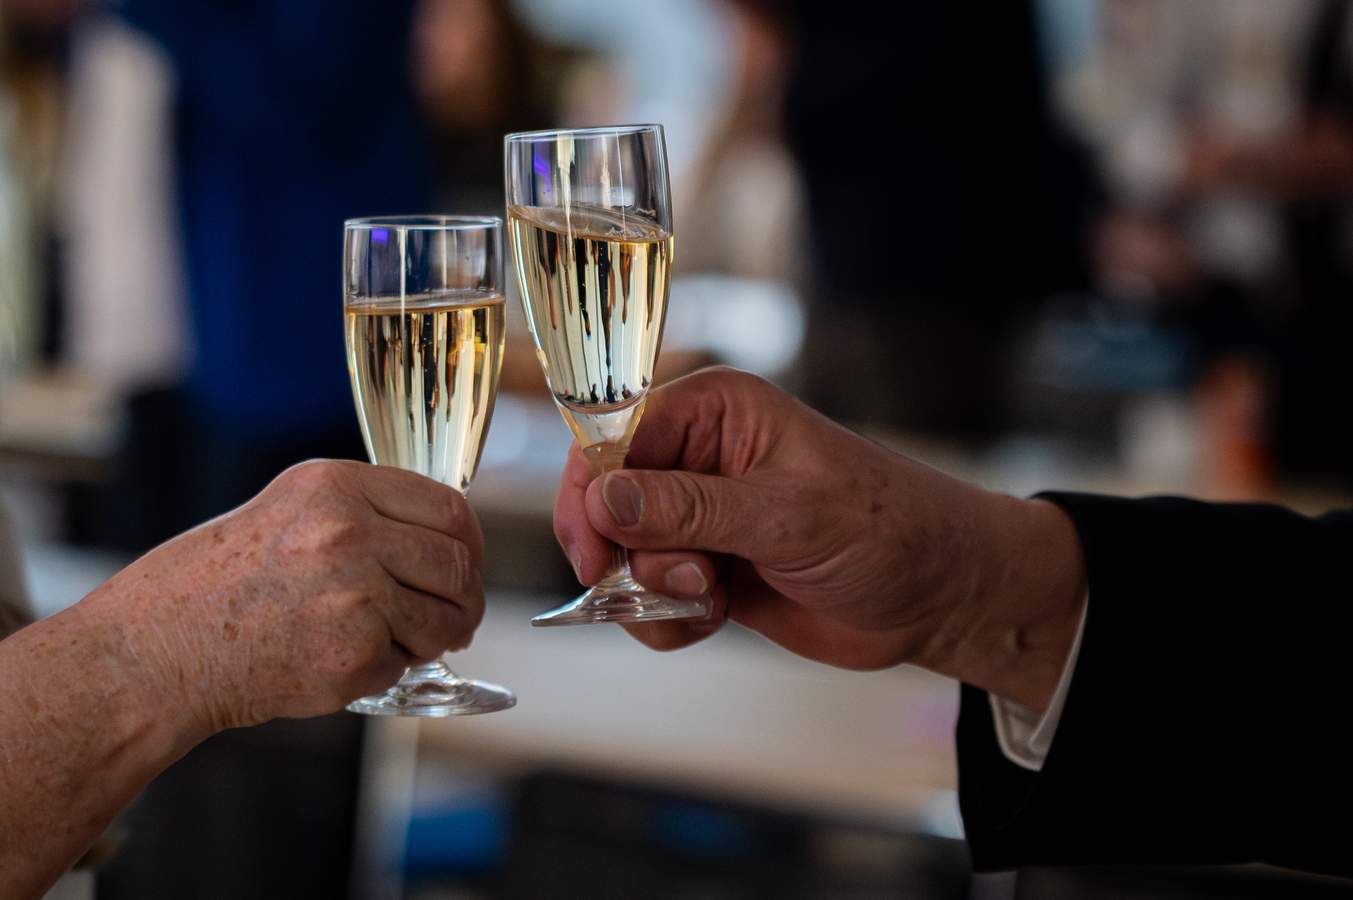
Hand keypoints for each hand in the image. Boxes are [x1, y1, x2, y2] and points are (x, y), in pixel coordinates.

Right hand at [78, 459, 484, 732]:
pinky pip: (405, 664)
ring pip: (444, 620)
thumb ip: (369, 512)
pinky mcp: (353, 656)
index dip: (469, 541)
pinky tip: (341, 659)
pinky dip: (386, 669)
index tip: (467, 560)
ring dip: (435, 638)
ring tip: (400, 641)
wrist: (160, 648)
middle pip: (457, 566)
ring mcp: (355, 597)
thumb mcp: (293, 511)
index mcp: (336, 487)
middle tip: (457, 615)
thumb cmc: (223, 581)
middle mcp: (350, 534)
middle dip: (465, 597)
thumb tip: (450, 538)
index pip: (448, 508)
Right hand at [554, 368, 1084, 708]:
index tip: (594, 551)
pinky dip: (666, 619)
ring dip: (651, 593)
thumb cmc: (887, 529)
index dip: (591, 492)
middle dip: (629, 554)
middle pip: (606, 502)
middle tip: (687, 580)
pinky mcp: (706, 569)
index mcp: (716, 412)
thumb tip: (603, 499)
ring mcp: (699, 518)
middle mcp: (698, 458)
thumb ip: (690, 508)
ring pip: (623, 558)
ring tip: (713, 596)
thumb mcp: (788, 514)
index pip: (614, 436)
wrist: (936, 595)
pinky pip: (648, 598)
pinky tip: (715, 617)